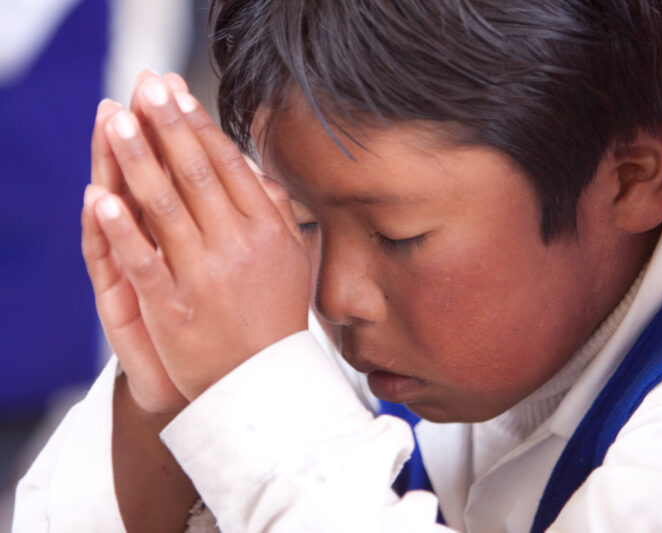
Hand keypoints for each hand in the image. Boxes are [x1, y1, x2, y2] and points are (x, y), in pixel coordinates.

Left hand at [90, 74, 310, 402]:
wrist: (262, 382)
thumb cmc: (275, 317)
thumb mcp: (293, 259)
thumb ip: (276, 210)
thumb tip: (253, 167)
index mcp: (268, 231)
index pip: (228, 166)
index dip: (198, 126)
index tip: (176, 93)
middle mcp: (238, 247)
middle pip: (195, 174)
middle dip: (166, 125)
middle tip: (143, 86)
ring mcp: (204, 277)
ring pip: (165, 208)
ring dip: (136, 159)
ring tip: (115, 121)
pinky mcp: (173, 307)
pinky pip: (142, 261)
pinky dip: (120, 229)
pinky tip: (100, 197)